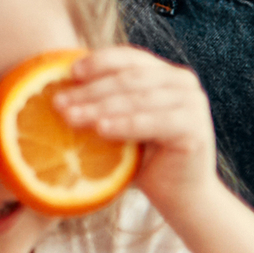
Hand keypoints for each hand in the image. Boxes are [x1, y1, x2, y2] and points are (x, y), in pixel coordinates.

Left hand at [42, 46, 222, 220]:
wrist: (180, 195)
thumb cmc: (144, 158)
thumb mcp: (121, 123)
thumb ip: (105, 102)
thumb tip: (58, 89)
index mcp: (165, 73)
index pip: (129, 57)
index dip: (98, 62)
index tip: (68, 73)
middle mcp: (183, 82)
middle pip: (129, 79)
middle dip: (89, 91)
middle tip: (58, 103)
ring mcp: (193, 103)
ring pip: (138, 99)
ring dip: (100, 107)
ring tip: (70, 117)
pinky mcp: (195, 128)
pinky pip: (155, 122)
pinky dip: (126, 124)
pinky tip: (101, 129)